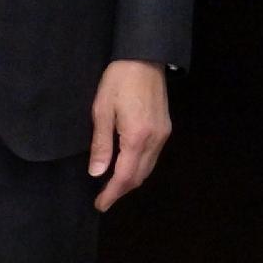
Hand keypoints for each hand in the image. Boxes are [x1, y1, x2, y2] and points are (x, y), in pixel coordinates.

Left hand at [89, 60, 172, 210]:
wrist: (144, 58)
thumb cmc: (118, 81)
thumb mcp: (101, 111)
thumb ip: (101, 144)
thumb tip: (97, 173)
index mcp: (137, 137)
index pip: (125, 176)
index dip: (111, 194)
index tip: (99, 204)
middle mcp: (155, 140)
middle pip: (139, 176)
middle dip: (121, 191)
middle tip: (103, 199)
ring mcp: (163, 135)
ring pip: (148, 169)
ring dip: (131, 181)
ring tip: (112, 187)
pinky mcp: (165, 129)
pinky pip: (153, 157)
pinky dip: (139, 168)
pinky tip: (127, 167)